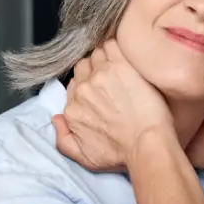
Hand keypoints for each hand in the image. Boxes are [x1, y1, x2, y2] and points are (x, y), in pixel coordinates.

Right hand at [53, 40, 172, 171]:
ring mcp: (102, 74)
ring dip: (106, 57)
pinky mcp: (121, 64)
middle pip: (84, 67)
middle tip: (111, 76)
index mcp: (73, 108)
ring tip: (121, 66)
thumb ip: (64, 140)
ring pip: (97, 54)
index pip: (75, 84)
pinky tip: (127, 55)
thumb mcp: (85, 158)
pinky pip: (113, 45)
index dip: (88, 85)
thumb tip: (56, 120)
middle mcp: (83, 89)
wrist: (147, 143)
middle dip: (95, 69)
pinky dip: (117, 47)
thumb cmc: (122, 154)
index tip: (101, 89)